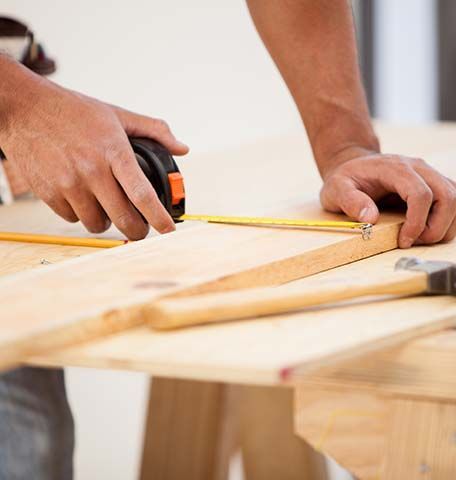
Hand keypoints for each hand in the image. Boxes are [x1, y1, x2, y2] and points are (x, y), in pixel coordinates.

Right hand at [0, 64, 187, 239]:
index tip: (169, 230)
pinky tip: (82, 198)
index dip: (159, 218)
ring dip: (107, 221)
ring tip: (107, 207)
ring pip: (97, 224)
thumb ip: (154, 131)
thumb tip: (182, 147)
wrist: (25, 108)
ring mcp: (69, 184)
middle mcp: (92, 171)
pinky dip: (81, 214)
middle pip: (123, 218)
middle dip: (138, 231)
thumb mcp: (117, 115)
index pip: (142, 194)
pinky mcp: (49, 193)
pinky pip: (72, 219)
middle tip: (141, 229)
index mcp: (113, 152)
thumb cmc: (73, 111)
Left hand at [320, 151, 455, 247]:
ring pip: (455, 200)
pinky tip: (423, 230)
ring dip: (444, 225)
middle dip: (436, 227)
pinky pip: (451, 203)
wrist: (353, 166)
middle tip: (412, 242)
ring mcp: (429, 175)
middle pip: (448, 196)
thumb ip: (350, 201)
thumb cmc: (345, 179)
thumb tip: (371, 218)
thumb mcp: (336, 189)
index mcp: (396, 168)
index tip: (403, 241)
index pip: (421, 194)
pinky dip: (444, 221)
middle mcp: (419, 168)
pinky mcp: (433, 185)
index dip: (417, 222)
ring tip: (417, 238)